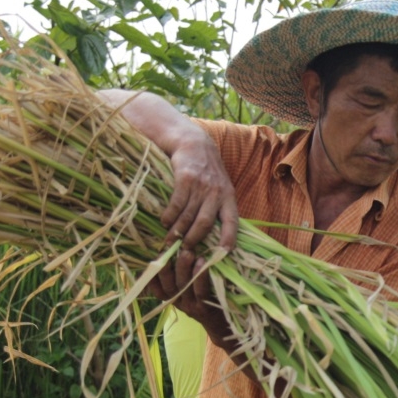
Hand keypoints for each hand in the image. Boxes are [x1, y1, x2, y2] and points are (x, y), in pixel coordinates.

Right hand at [98, 90, 238, 253]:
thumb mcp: (220, 187)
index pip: (232, 221)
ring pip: (188, 216)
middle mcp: (216, 192)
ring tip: (170, 241)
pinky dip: (170, 216)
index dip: (229, 238)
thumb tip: (215, 237)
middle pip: (205, 223)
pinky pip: (176, 204)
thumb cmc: (206, 170)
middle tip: (184, 251)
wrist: (193, 143)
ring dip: (177, 231)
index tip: (223, 254)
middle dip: (194, 240)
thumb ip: (219, 207)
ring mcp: (201, 185)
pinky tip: (165, 221)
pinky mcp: (185, 179)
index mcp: (228, 197)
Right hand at [146, 246, 234, 351]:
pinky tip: (203, 263)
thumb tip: (170, 250)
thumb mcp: (187, 289)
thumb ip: (178, 274)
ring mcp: (191, 306)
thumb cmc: (204, 299)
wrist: (222, 325)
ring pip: (183, 285)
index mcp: (171, 296)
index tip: (158, 255)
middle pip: (168, 284)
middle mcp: (178, 302)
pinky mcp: (205, 307)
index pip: (156, 286)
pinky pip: (200, 291)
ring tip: (188, 252)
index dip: (153, 272)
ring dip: (184, 267)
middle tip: (174, 248)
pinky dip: (200, 276)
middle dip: (169, 265)